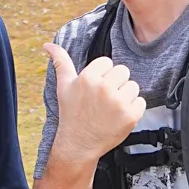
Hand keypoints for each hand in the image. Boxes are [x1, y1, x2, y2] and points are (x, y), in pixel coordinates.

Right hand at [45, 40, 145, 168]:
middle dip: (115, 83)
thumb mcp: (64, 86)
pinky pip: (141, 102)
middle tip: (104, 98)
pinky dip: (133, 109)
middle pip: (123, 71)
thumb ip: (60, 61)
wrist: (78, 144)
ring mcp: (118, 103)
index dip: (102, 75)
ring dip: (125, 95)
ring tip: (111, 107)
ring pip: (133, 86)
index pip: (107, 62)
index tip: (95, 88)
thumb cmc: (71, 113)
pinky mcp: (130, 116)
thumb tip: (48, 44)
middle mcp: (104, 88)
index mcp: (88, 78)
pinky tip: (119, 116)